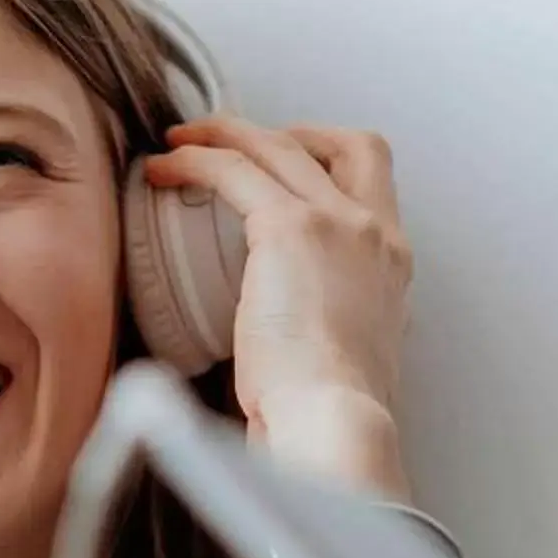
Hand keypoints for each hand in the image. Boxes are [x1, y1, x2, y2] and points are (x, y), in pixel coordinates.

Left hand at [143, 116, 410, 449]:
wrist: (333, 424)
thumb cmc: (329, 413)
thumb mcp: (348, 359)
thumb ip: (333, 328)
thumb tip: (299, 332)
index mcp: (391, 265)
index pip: (372, 186)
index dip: (327, 164)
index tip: (286, 170)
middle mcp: (375, 233)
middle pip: (344, 144)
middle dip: (289, 132)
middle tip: (238, 142)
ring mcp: (337, 223)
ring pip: (280, 145)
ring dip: (227, 133)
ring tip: (184, 140)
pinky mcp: (289, 229)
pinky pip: (233, 170)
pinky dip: (195, 160)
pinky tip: (165, 169)